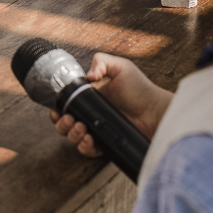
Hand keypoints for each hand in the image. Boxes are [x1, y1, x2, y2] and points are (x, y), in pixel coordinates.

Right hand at [48, 52, 171, 157]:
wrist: (155, 111)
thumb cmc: (140, 90)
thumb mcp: (121, 67)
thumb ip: (102, 62)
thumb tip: (88, 76)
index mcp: (89, 97)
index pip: (65, 105)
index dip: (57, 109)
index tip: (58, 110)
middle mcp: (90, 114)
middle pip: (64, 124)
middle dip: (62, 124)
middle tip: (70, 119)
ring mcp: (97, 129)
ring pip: (73, 138)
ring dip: (72, 134)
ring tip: (82, 128)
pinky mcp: (105, 143)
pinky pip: (88, 150)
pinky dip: (84, 146)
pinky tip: (89, 139)